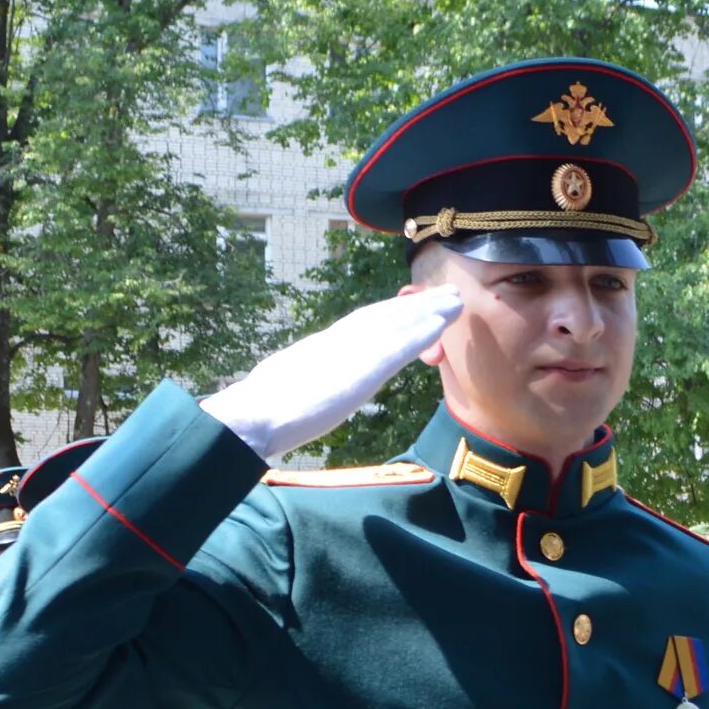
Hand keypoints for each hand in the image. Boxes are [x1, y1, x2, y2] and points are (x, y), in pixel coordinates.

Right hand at [201, 288, 461, 457]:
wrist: (254, 415)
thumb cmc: (259, 413)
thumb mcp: (281, 393)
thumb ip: (293, 388)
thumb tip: (288, 394)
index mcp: (319, 350)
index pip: (360, 327)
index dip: (388, 315)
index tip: (410, 305)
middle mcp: (338, 342)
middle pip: (382, 317)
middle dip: (413, 305)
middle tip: (444, 293)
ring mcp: (351, 351)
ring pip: (396, 323)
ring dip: (427, 310)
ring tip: (454, 300)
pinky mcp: (364, 366)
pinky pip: (401, 343)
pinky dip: (423, 330)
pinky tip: (444, 321)